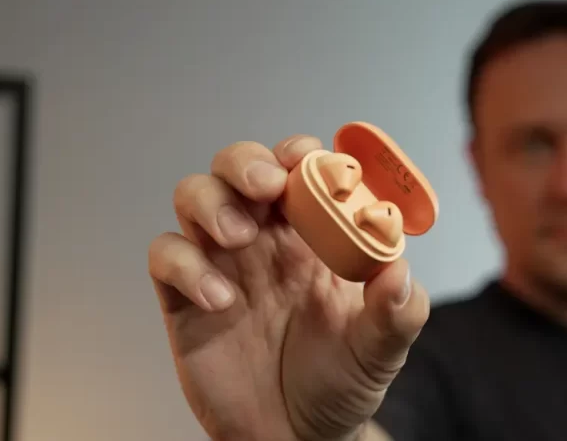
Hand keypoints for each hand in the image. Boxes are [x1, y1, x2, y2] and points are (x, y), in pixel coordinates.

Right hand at [148, 136, 429, 440]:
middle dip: (248, 162)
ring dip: (212, 201)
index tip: (311, 161)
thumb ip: (397, 313)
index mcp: (314, 235)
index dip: (302, 154)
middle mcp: (265, 238)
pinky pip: (167, 255)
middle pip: (239, 166)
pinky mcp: (184, 298)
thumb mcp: (381, 351)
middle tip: (265, 185)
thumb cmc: (340, 383)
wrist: (297, 439)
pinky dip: (186, 264)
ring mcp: (222, 263)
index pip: (302, 169)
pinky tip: (219, 299)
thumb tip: (399, 271)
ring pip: (195, 195)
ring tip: (238, 235)